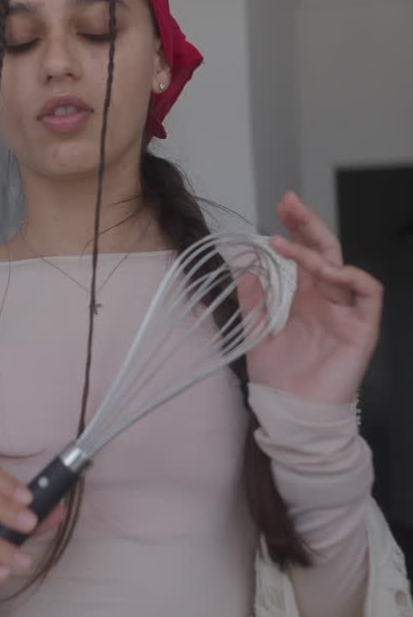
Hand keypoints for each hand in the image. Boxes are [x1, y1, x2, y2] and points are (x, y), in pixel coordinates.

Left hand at [243, 192, 382, 403]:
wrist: (293, 414)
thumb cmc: (279, 381)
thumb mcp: (256, 335)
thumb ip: (253, 303)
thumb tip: (247, 269)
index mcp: (305, 300)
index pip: (304, 255)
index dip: (295, 230)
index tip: (279, 207)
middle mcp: (327, 301)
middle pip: (324, 252)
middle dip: (308, 224)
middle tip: (289, 202)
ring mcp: (346, 313)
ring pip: (342, 267)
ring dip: (319, 249)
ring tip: (292, 241)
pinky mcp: (362, 329)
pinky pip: (369, 293)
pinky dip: (353, 276)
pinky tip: (329, 270)